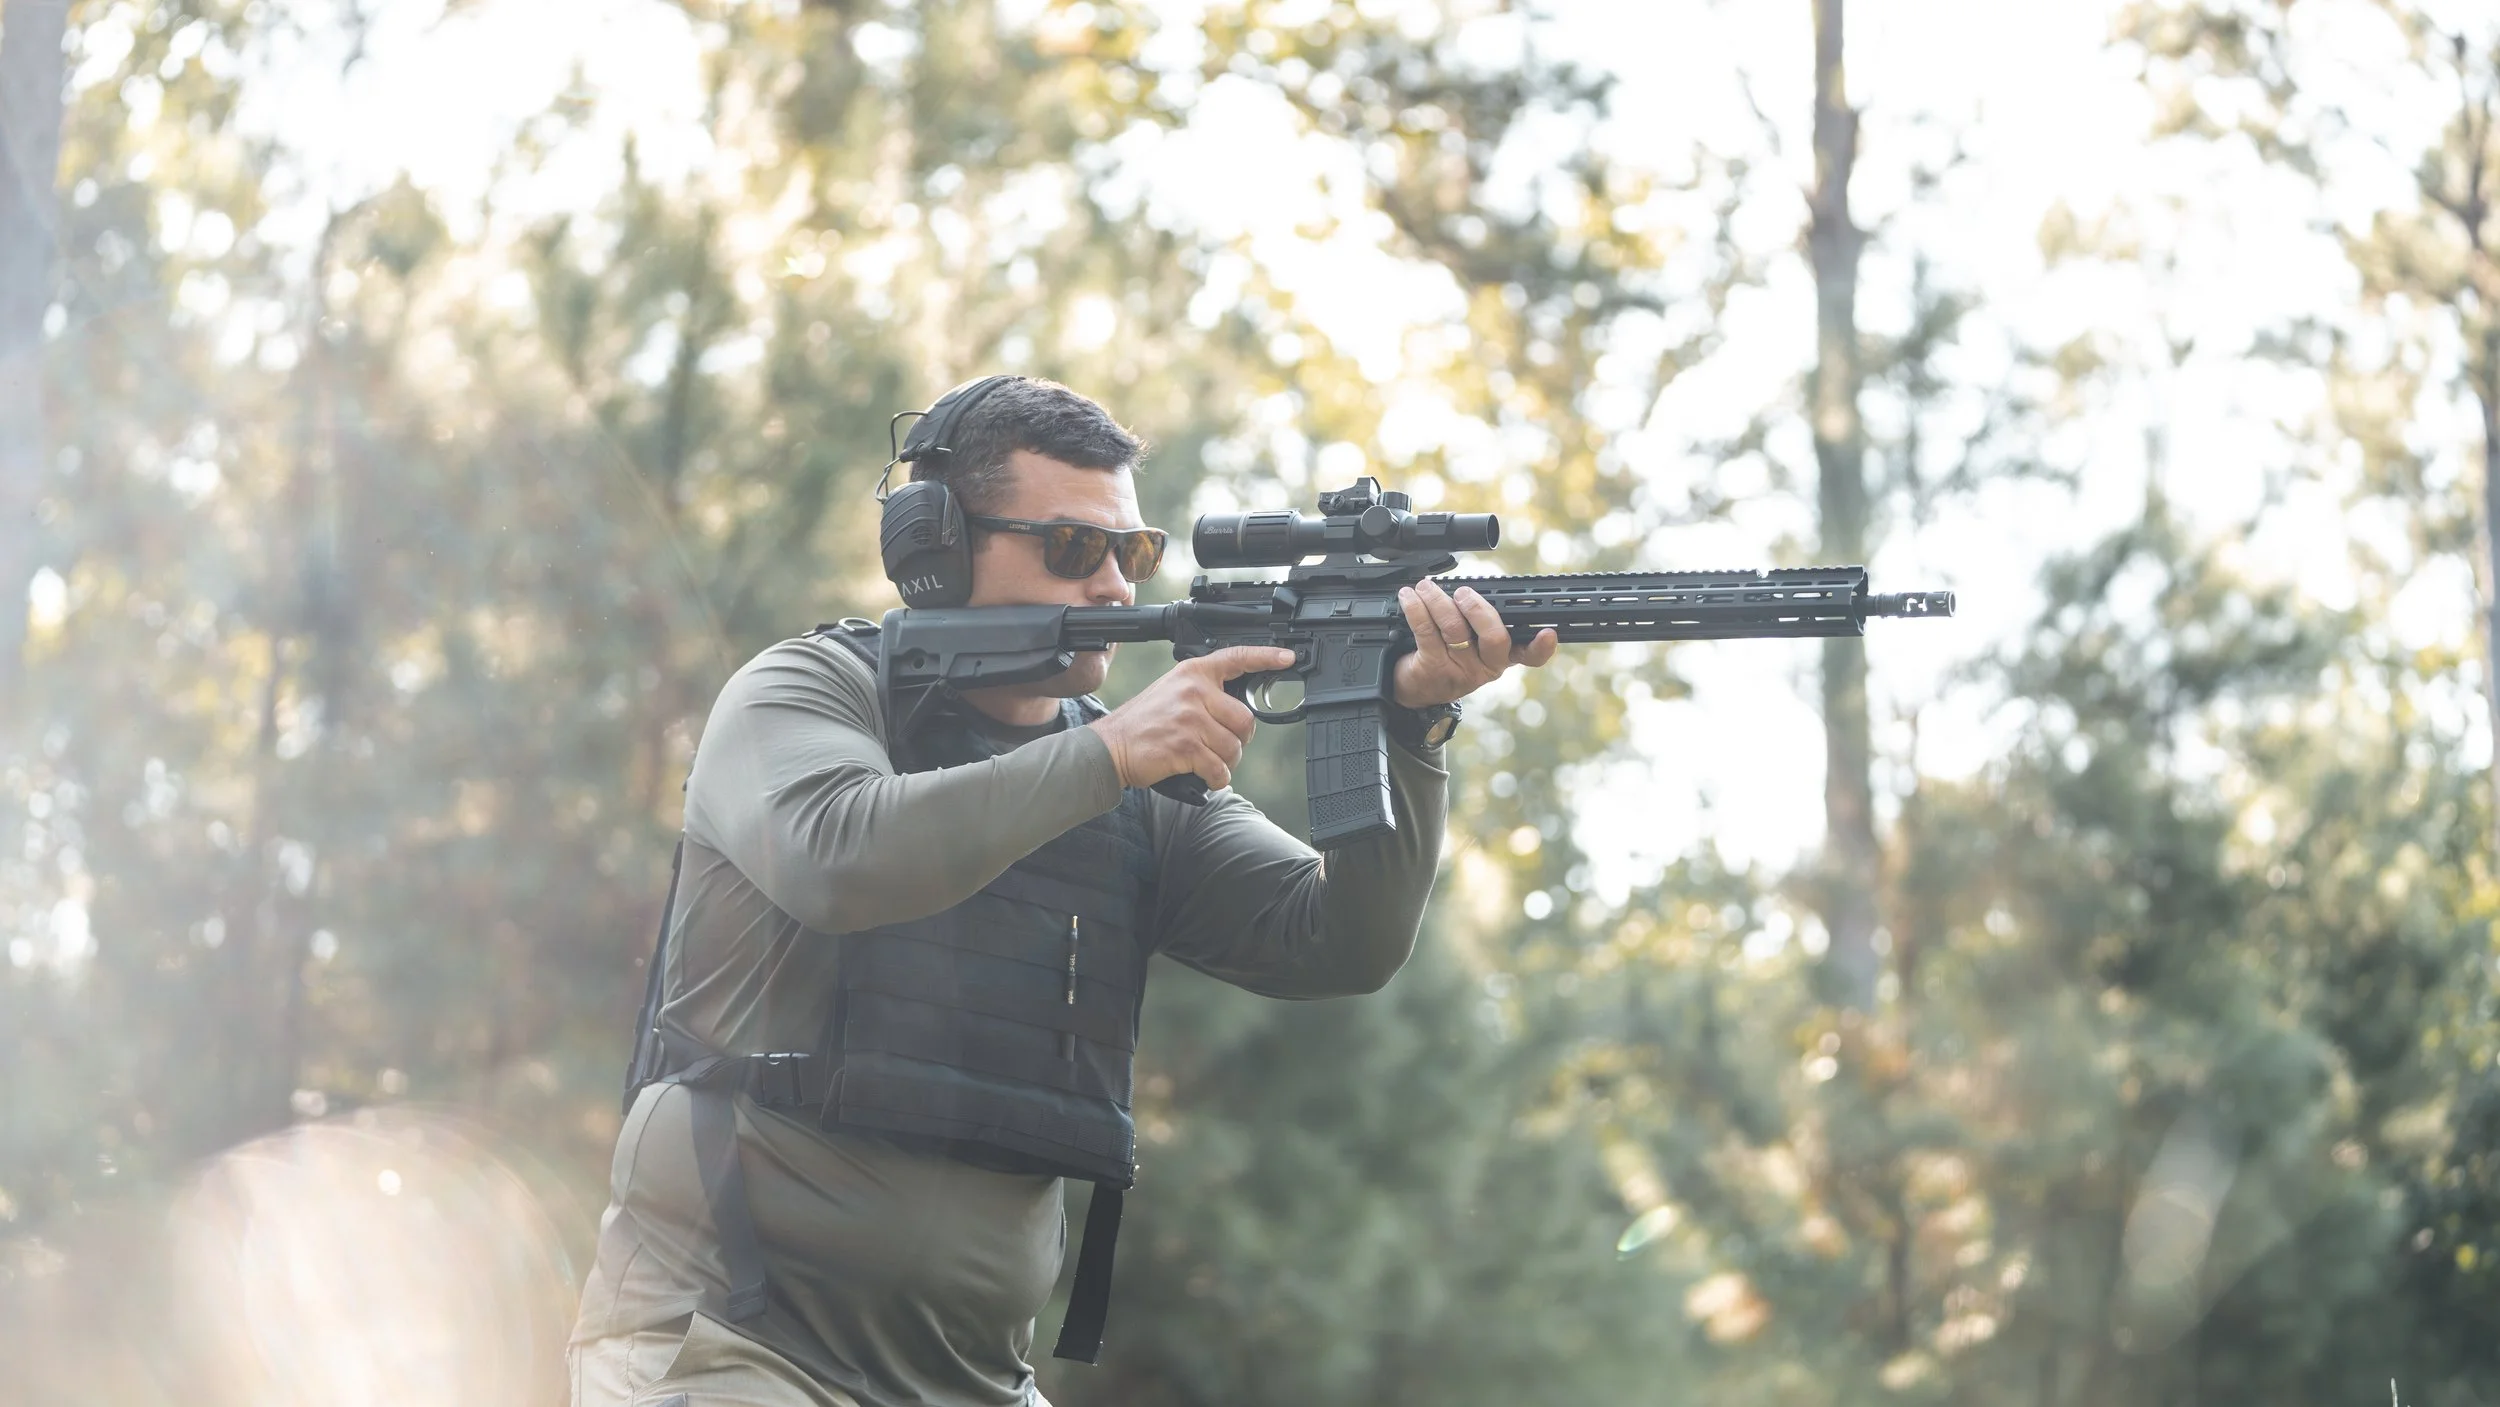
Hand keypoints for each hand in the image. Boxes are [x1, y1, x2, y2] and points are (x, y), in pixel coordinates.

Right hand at [1090, 645, 1296, 791]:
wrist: (1111, 746)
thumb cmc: (1144, 723)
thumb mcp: (1173, 691)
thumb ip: (1205, 692)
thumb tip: (1240, 712)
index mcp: (1193, 673)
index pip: (1236, 658)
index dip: (1266, 657)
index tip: (1287, 658)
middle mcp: (1194, 692)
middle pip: (1245, 720)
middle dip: (1239, 740)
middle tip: (1220, 746)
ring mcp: (1190, 719)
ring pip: (1234, 748)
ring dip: (1226, 762)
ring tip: (1206, 761)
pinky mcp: (1186, 747)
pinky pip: (1220, 769)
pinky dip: (1216, 778)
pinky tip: (1203, 775)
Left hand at [1391, 579, 1557, 708]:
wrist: (1415, 690)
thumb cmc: (1447, 656)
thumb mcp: (1472, 646)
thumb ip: (1482, 622)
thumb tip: (1474, 587)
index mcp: (1501, 658)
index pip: (1529, 656)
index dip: (1541, 646)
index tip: (1548, 632)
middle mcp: (1485, 667)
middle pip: (1495, 637)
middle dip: (1478, 608)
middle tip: (1462, 592)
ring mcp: (1459, 671)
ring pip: (1454, 629)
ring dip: (1438, 600)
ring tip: (1426, 587)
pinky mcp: (1432, 669)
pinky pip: (1425, 631)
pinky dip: (1416, 608)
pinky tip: (1409, 597)